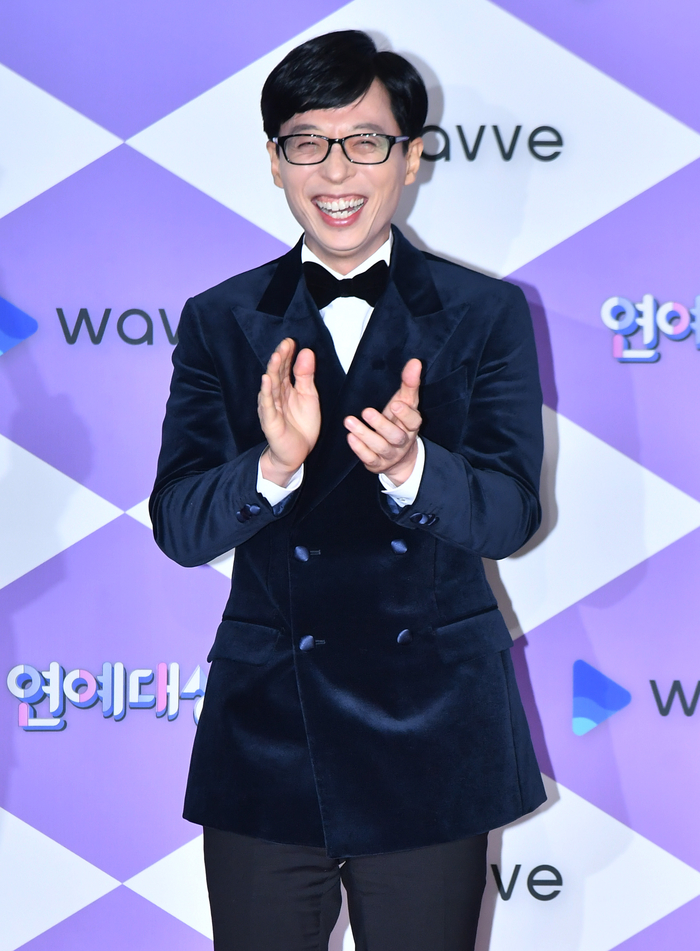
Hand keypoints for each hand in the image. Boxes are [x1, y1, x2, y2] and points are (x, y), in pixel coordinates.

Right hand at [258, 338, 319, 485]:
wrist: (297, 453)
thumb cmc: (302, 425)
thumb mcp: (309, 396)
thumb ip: (306, 375)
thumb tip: (306, 352)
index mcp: (286, 388)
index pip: (285, 367)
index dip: (288, 354)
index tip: (292, 341)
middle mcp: (276, 395)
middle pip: (277, 373)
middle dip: (280, 358)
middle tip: (285, 344)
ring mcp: (272, 407)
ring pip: (271, 386)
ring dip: (273, 371)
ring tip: (276, 356)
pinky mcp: (270, 421)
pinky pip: (268, 405)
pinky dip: (266, 393)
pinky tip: (266, 381)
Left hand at [344, 358, 421, 483]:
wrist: (399, 457)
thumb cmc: (399, 422)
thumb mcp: (406, 403)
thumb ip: (409, 383)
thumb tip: (415, 361)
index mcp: (411, 426)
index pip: (413, 421)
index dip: (406, 414)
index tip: (396, 403)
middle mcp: (402, 442)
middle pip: (395, 436)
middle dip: (381, 425)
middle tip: (366, 412)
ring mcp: (389, 454)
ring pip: (379, 447)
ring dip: (364, 434)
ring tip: (349, 421)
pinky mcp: (376, 463)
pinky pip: (368, 458)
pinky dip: (359, 449)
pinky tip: (350, 437)